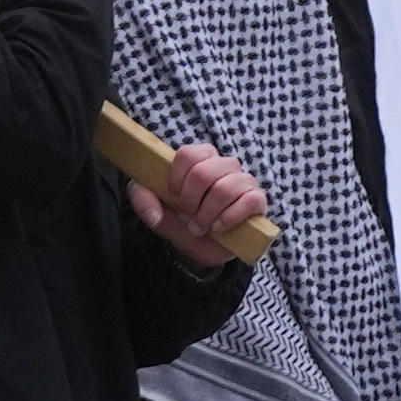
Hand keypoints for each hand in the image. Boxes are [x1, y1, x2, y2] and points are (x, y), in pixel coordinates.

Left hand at [126, 140, 266, 262]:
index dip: (176, 180)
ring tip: (201, 226)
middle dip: (190, 201)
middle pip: (204, 172)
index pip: (188, 154)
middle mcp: (224, 164)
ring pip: (225, 189)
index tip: (173, 198)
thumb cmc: (180, 221)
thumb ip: (143, 200)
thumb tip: (153, 213)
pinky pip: (248, 201)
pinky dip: (228, 218)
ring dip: (207, 214)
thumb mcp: (155, 210)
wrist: (201, 246)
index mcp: (200, 158)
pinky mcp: (258, 199)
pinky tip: (219, 227)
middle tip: (187, 215)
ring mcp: (244, 181)